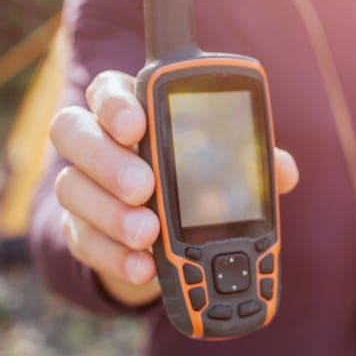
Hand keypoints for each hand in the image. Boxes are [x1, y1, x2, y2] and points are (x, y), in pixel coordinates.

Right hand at [49, 70, 299, 306]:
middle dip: (108, 160)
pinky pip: (84, 240)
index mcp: (130, 109)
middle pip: (73, 132)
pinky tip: (144, 266)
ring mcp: (82, 186)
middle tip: (144, 186)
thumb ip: (250, 161)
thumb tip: (284, 171)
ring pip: (71, 188)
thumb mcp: (227, 168)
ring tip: (148, 233)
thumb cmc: (198, 182)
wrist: (174, 240)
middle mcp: (95, 141)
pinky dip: (115, 256)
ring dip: (110, 212)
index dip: (115, 104)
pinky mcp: (80, 231)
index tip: (137, 124)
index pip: (107, 90)